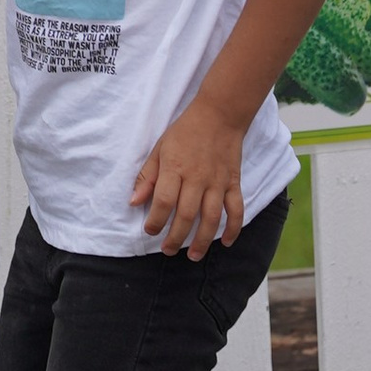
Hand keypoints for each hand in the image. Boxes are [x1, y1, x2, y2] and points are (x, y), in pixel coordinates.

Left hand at [132, 98, 246, 259]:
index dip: (155, 221)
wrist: (219, 115)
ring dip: (203, 241)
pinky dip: (234, 228)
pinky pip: (236, 209)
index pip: (164, 201)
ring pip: (211, 218)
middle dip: (176, 238)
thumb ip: (147, 176)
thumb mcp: (160, 148)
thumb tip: (134, 202)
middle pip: (186, 215)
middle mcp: (197, 178)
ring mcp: (218, 182)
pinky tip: (227, 242)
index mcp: (175, 168)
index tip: (150, 231)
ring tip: (194, 256)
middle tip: (168, 250)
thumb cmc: (185, 132)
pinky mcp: (233, 183)